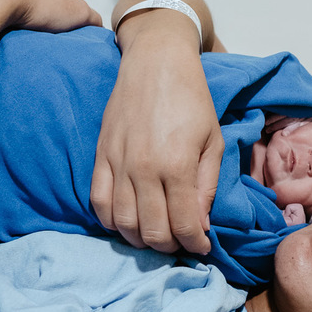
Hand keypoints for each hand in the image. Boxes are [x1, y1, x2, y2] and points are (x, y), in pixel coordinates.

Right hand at [91, 28, 222, 254]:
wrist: (156, 63)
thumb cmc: (192, 99)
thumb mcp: (213, 141)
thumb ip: (207, 186)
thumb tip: (200, 225)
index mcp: (177, 166)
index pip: (182, 225)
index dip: (194, 244)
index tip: (202, 247)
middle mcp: (143, 170)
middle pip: (151, 231)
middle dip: (169, 246)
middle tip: (181, 243)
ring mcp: (117, 164)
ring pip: (122, 223)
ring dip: (140, 239)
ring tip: (157, 236)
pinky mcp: (100, 157)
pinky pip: (98, 203)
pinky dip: (110, 222)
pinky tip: (127, 223)